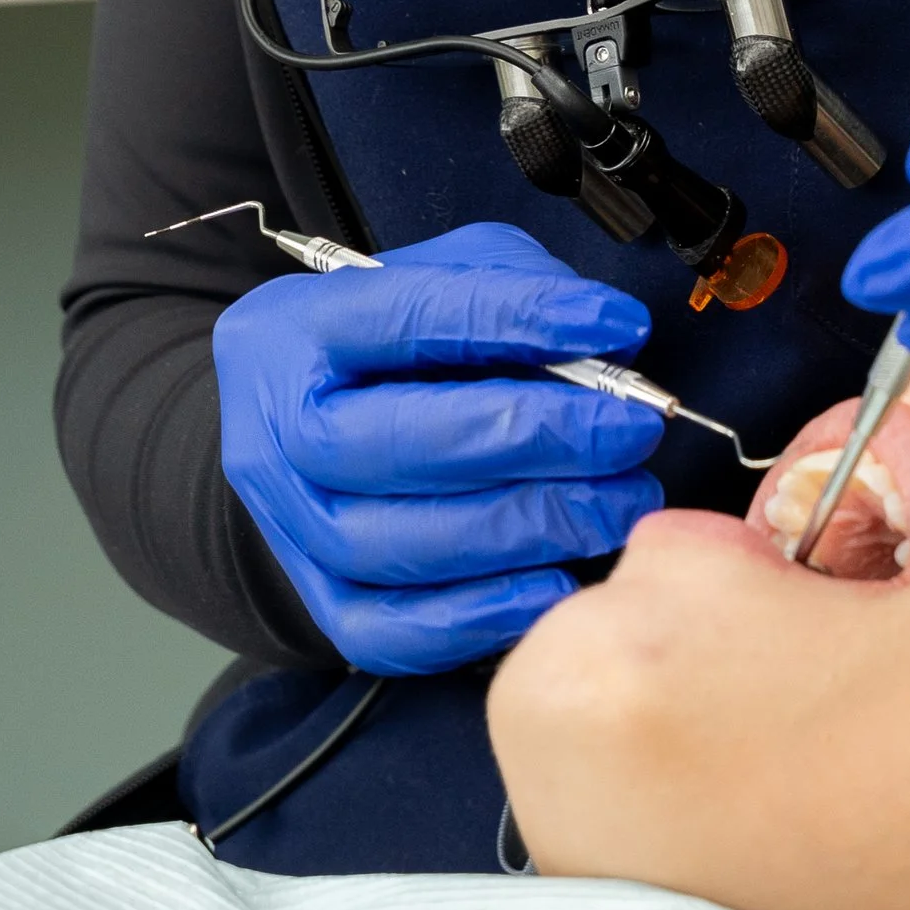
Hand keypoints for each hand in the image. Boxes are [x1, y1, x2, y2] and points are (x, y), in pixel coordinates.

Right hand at [215, 222, 664, 675]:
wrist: (306, 425)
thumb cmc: (396, 349)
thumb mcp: (441, 277)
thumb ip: (516, 288)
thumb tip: (607, 337)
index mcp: (298, 331)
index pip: (408, 316)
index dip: (519, 319)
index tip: (615, 324)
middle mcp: (278, 430)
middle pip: (398, 442)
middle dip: (534, 436)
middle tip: (630, 432)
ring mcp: (293, 527)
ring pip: (402, 544)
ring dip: (530, 527)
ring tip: (618, 504)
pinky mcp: (323, 604)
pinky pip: (396, 632)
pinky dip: (484, 615)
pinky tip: (560, 583)